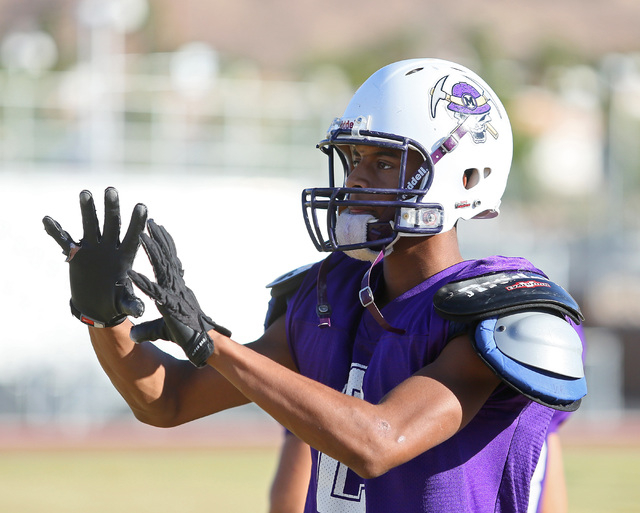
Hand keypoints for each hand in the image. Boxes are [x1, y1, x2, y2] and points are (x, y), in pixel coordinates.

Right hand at [43, 187, 146, 326]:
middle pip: (111, 225)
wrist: (97, 307)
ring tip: (86, 193)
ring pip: (90, 225)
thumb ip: (131, 304)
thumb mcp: (124, 304)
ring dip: (87, 210)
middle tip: (111, 190)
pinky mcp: (76, 255)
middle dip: (111, 208)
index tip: (142, 206)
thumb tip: (139, 311)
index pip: (132, 237)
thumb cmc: (116, 303)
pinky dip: (56, 232)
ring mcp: (92, 249)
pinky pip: (65, 241)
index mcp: (124, 257)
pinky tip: (48, 220)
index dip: (137, 223)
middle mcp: (109, 248)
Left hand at [128, 219, 230, 367]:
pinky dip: (141, 283)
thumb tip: (132, 335)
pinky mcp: (168, 306)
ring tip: (142, 235)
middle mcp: (175, 286)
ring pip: (161, 268)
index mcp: (175, 287)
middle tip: (150, 222)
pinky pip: (152, 291)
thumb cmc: (185, 334)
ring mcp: (172, 294)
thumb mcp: (162, 329)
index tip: (158, 230)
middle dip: (158, 239)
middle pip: (167, 258)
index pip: (170, 261)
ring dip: (151, 252)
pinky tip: (130, 273)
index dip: (165, 244)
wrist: (200, 343)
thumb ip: (148, 329)